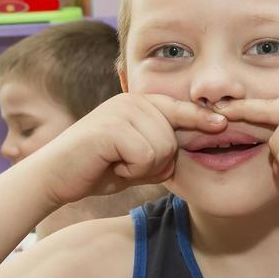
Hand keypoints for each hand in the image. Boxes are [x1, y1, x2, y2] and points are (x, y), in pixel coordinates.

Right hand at [37, 93, 225, 205]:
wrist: (55, 177)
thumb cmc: (96, 169)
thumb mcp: (137, 159)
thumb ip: (162, 151)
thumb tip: (197, 146)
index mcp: (139, 104)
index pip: (179, 110)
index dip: (202, 119)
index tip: (224, 123)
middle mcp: (132, 100)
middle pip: (174, 138)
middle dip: (157, 162)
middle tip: (125, 165)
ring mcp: (121, 110)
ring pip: (163, 148)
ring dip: (143, 168)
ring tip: (118, 165)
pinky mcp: (112, 127)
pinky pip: (146, 156)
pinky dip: (132, 170)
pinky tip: (112, 166)